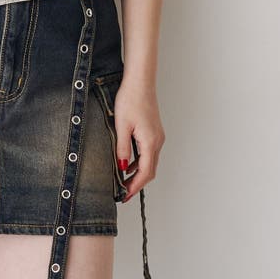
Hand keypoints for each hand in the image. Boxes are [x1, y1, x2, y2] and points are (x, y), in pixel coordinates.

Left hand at [113, 82, 164, 202]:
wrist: (140, 82)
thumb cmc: (131, 99)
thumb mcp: (122, 126)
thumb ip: (122, 148)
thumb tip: (123, 167)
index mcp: (150, 142)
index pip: (145, 173)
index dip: (135, 186)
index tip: (125, 196)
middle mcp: (157, 141)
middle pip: (150, 170)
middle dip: (137, 183)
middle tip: (124, 192)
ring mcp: (157, 136)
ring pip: (150, 161)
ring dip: (138, 172)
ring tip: (124, 180)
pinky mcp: (154, 131)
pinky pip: (149, 152)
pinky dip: (140, 161)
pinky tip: (128, 162)